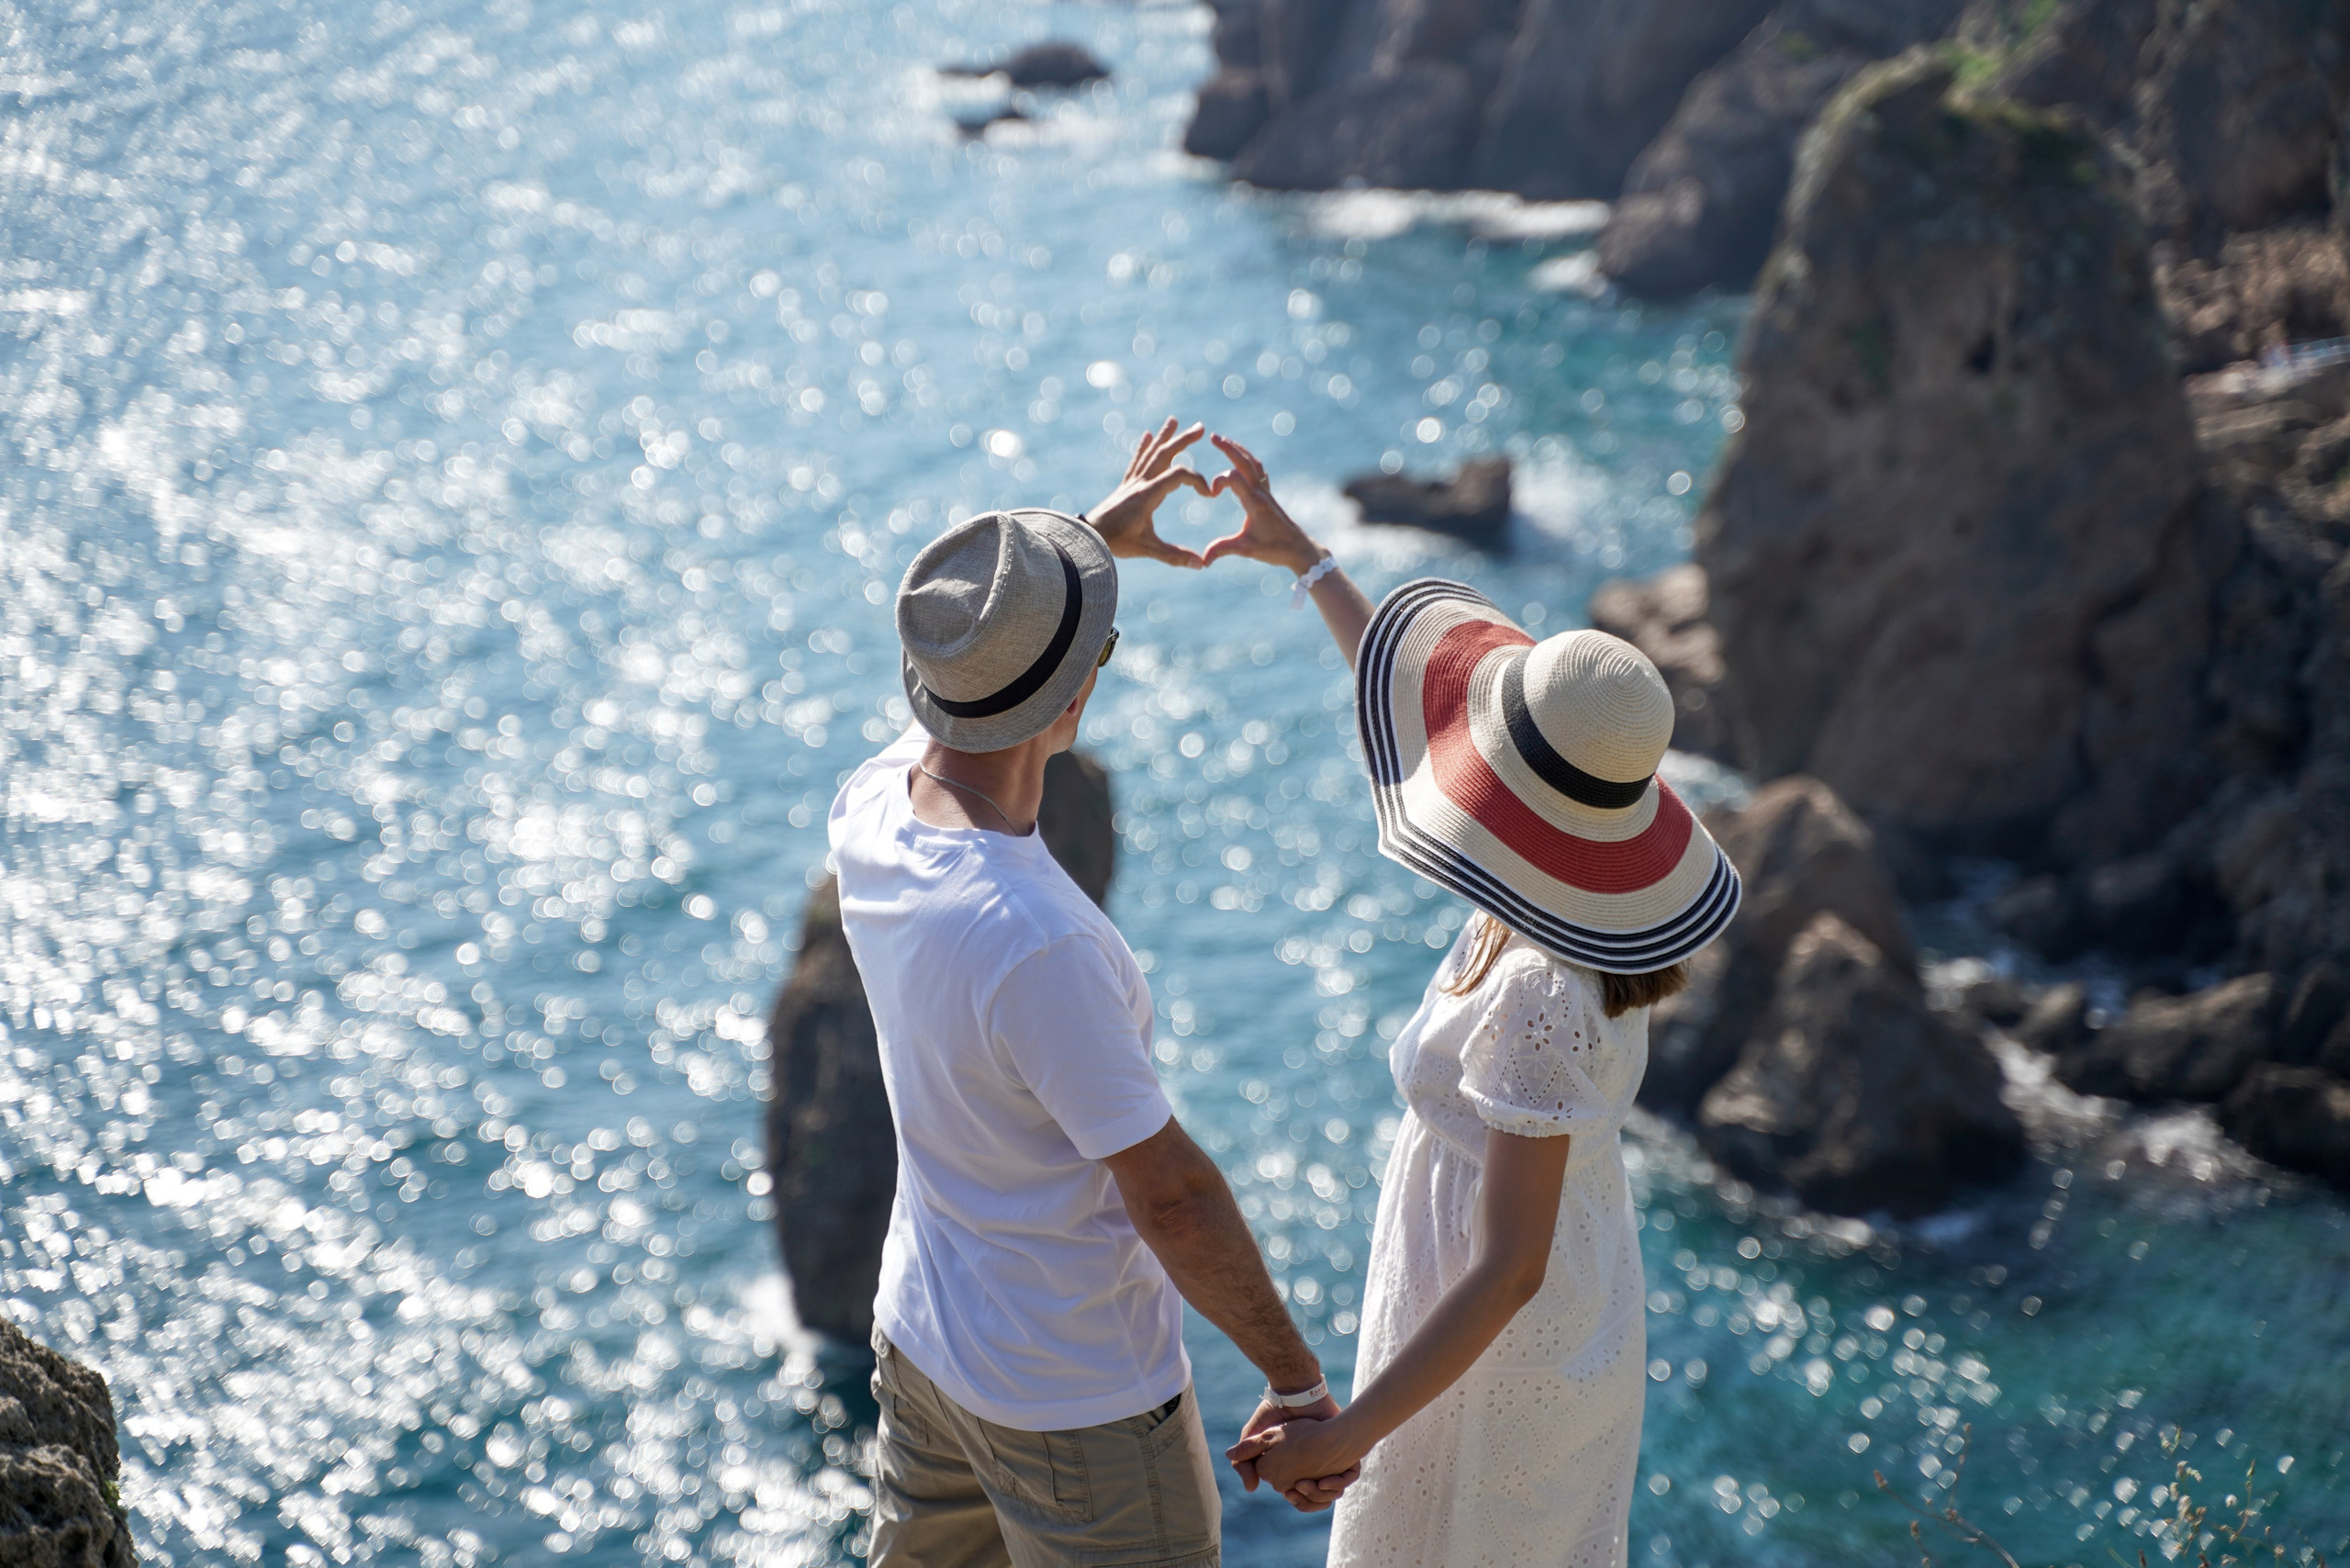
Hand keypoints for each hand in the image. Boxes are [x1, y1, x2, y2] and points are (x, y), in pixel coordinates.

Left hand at [1085, 418, 1213, 566]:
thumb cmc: (1115, 542)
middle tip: (1200, 427)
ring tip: (1173, 420)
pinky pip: (1136, 462)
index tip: (1209, 495)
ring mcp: (1131, 483)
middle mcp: (1140, 483)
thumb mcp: (1148, 549)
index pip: (1179, 475)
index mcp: (1149, 494)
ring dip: (1164, 437)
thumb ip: (1175, 556)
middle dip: (1183, 440)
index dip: (1198, 480)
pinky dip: (1143, 448)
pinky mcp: (1125, 487)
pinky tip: (1147, 435)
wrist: (1086, 536)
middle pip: (1164, 454)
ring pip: (1150, 453)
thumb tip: (1202, 564)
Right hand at [1202, 435, 1324, 574]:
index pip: (1234, 477)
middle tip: (1213, 436)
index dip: (1218, 480)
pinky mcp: (1269, 496)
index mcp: (1254, 502)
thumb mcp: (1246, 550)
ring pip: (1253, 464)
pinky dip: (1249, 461)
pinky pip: (1260, 472)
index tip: (1210, 494)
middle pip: (1245, 462)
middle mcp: (1261, 493)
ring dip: (1240, 451)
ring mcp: (1266, 493)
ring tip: (1225, 441)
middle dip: (1229, 448)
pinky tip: (1243, 460)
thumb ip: (1222, 550)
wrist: (1300, 549)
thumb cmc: (1275, 549)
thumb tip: (1202, 560)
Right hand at [1227, 1416, 1362, 1510]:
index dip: (1296, 1498)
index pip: (1298, 1496)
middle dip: (1311, 1498)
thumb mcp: (1256, 1437)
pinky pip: (1348, 1477)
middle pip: (1317, 1499)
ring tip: (1318, 1483)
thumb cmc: (1277, 1414)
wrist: (1298, 1393)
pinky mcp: (1342, 1449)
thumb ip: (1244, 1461)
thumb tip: (1250, 1489)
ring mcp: (1329, 1460)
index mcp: (1293, 1467)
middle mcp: (1311, 1466)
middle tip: (1304, 1486)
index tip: (1290, 1492)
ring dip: (1325, 1493)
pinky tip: (1328, 1478)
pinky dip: (1340, 1481)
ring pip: (1333, 1492)